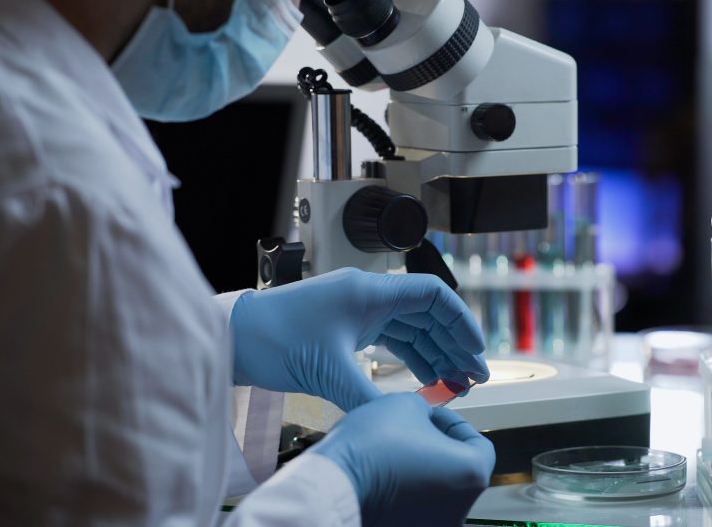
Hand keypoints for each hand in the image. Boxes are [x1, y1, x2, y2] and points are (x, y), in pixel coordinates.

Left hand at [229, 268, 488, 410]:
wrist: (235, 337)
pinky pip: (391, 340)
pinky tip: (426, 380)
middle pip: (427, 315)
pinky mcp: (347, 328)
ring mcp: (358, 311)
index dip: (460, 321)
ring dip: (436, 354)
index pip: (432, 295)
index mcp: (369, 292)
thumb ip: (368, 395)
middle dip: (454, 345)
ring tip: (457, 384)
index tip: (476, 350)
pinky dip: (412, 359)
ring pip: (411, 329)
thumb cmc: (273, 339)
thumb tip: (401, 419)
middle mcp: (368, 296)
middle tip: (475, 376)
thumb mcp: (327, 371)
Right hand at [312, 393, 494, 525]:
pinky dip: (406, 492)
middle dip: (438, 446)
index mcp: (472, 475)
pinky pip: (414, 509)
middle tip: (413, 429)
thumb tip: (426, 418)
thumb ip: (428, 409)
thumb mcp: (407, 404)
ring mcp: (433, 526)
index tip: (433, 414)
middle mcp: (460, 509)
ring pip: (436, 492)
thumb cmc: (374, 442)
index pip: (479, 445)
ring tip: (394, 451)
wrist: (333, 482)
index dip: (455, 423)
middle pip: (458, 471)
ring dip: (422, 469)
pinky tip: (384, 473)